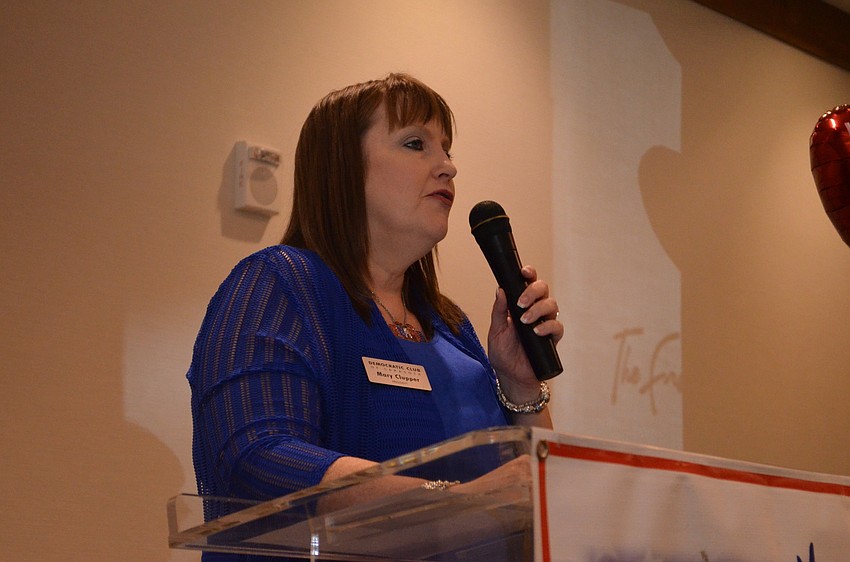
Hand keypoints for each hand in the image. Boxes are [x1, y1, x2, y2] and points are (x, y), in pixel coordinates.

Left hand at [487, 266, 562, 401]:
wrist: (511, 377)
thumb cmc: (503, 354)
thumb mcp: (496, 330)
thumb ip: (499, 311)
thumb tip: (500, 289)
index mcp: (520, 305)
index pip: (527, 283)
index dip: (529, 274)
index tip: (524, 272)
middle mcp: (535, 310)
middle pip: (543, 289)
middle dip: (533, 291)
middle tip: (521, 303)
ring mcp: (545, 323)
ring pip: (552, 304)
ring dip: (538, 309)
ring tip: (525, 321)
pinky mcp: (552, 338)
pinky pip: (557, 326)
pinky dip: (548, 326)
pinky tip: (537, 332)